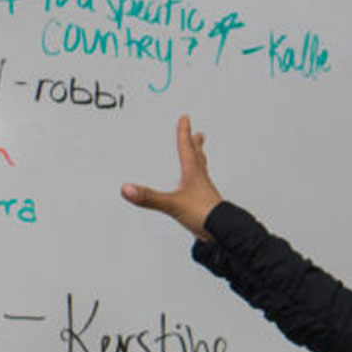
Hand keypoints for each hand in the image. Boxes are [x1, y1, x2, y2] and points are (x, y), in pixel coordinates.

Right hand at [120, 115, 224, 240]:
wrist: (223, 232)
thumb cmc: (204, 214)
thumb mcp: (172, 204)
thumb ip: (149, 197)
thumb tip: (128, 189)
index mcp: (193, 174)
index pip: (187, 148)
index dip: (184, 133)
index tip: (185, 119)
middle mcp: (200, 180)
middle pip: (198, 157)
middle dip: (196, 144)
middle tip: (199, 134)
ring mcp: (204, 192)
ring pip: (201, 171)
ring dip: (199, 161)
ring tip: (199, 156)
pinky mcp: (205, 204)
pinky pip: (200, 188)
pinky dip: (197, 182)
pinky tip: (195, 189)